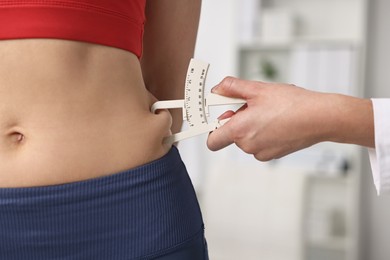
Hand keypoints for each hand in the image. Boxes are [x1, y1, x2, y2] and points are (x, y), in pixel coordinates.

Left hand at [207, 77, 373, 160]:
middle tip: (250, 106)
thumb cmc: (292, 104)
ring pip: (246, 139)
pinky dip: (262, 134)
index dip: (210, 129)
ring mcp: (261, 152)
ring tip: (268, 113)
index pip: (212, 141)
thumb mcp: (258, 89)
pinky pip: (259, 144)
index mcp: (240, 130)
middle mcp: (248, 145)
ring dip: (250, 127)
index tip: (213, 119)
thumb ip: (232, 87)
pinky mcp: (273, 155)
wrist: (320, 117)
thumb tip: (217, 89)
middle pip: (230, 135)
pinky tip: (276, 122)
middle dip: (236, 121)